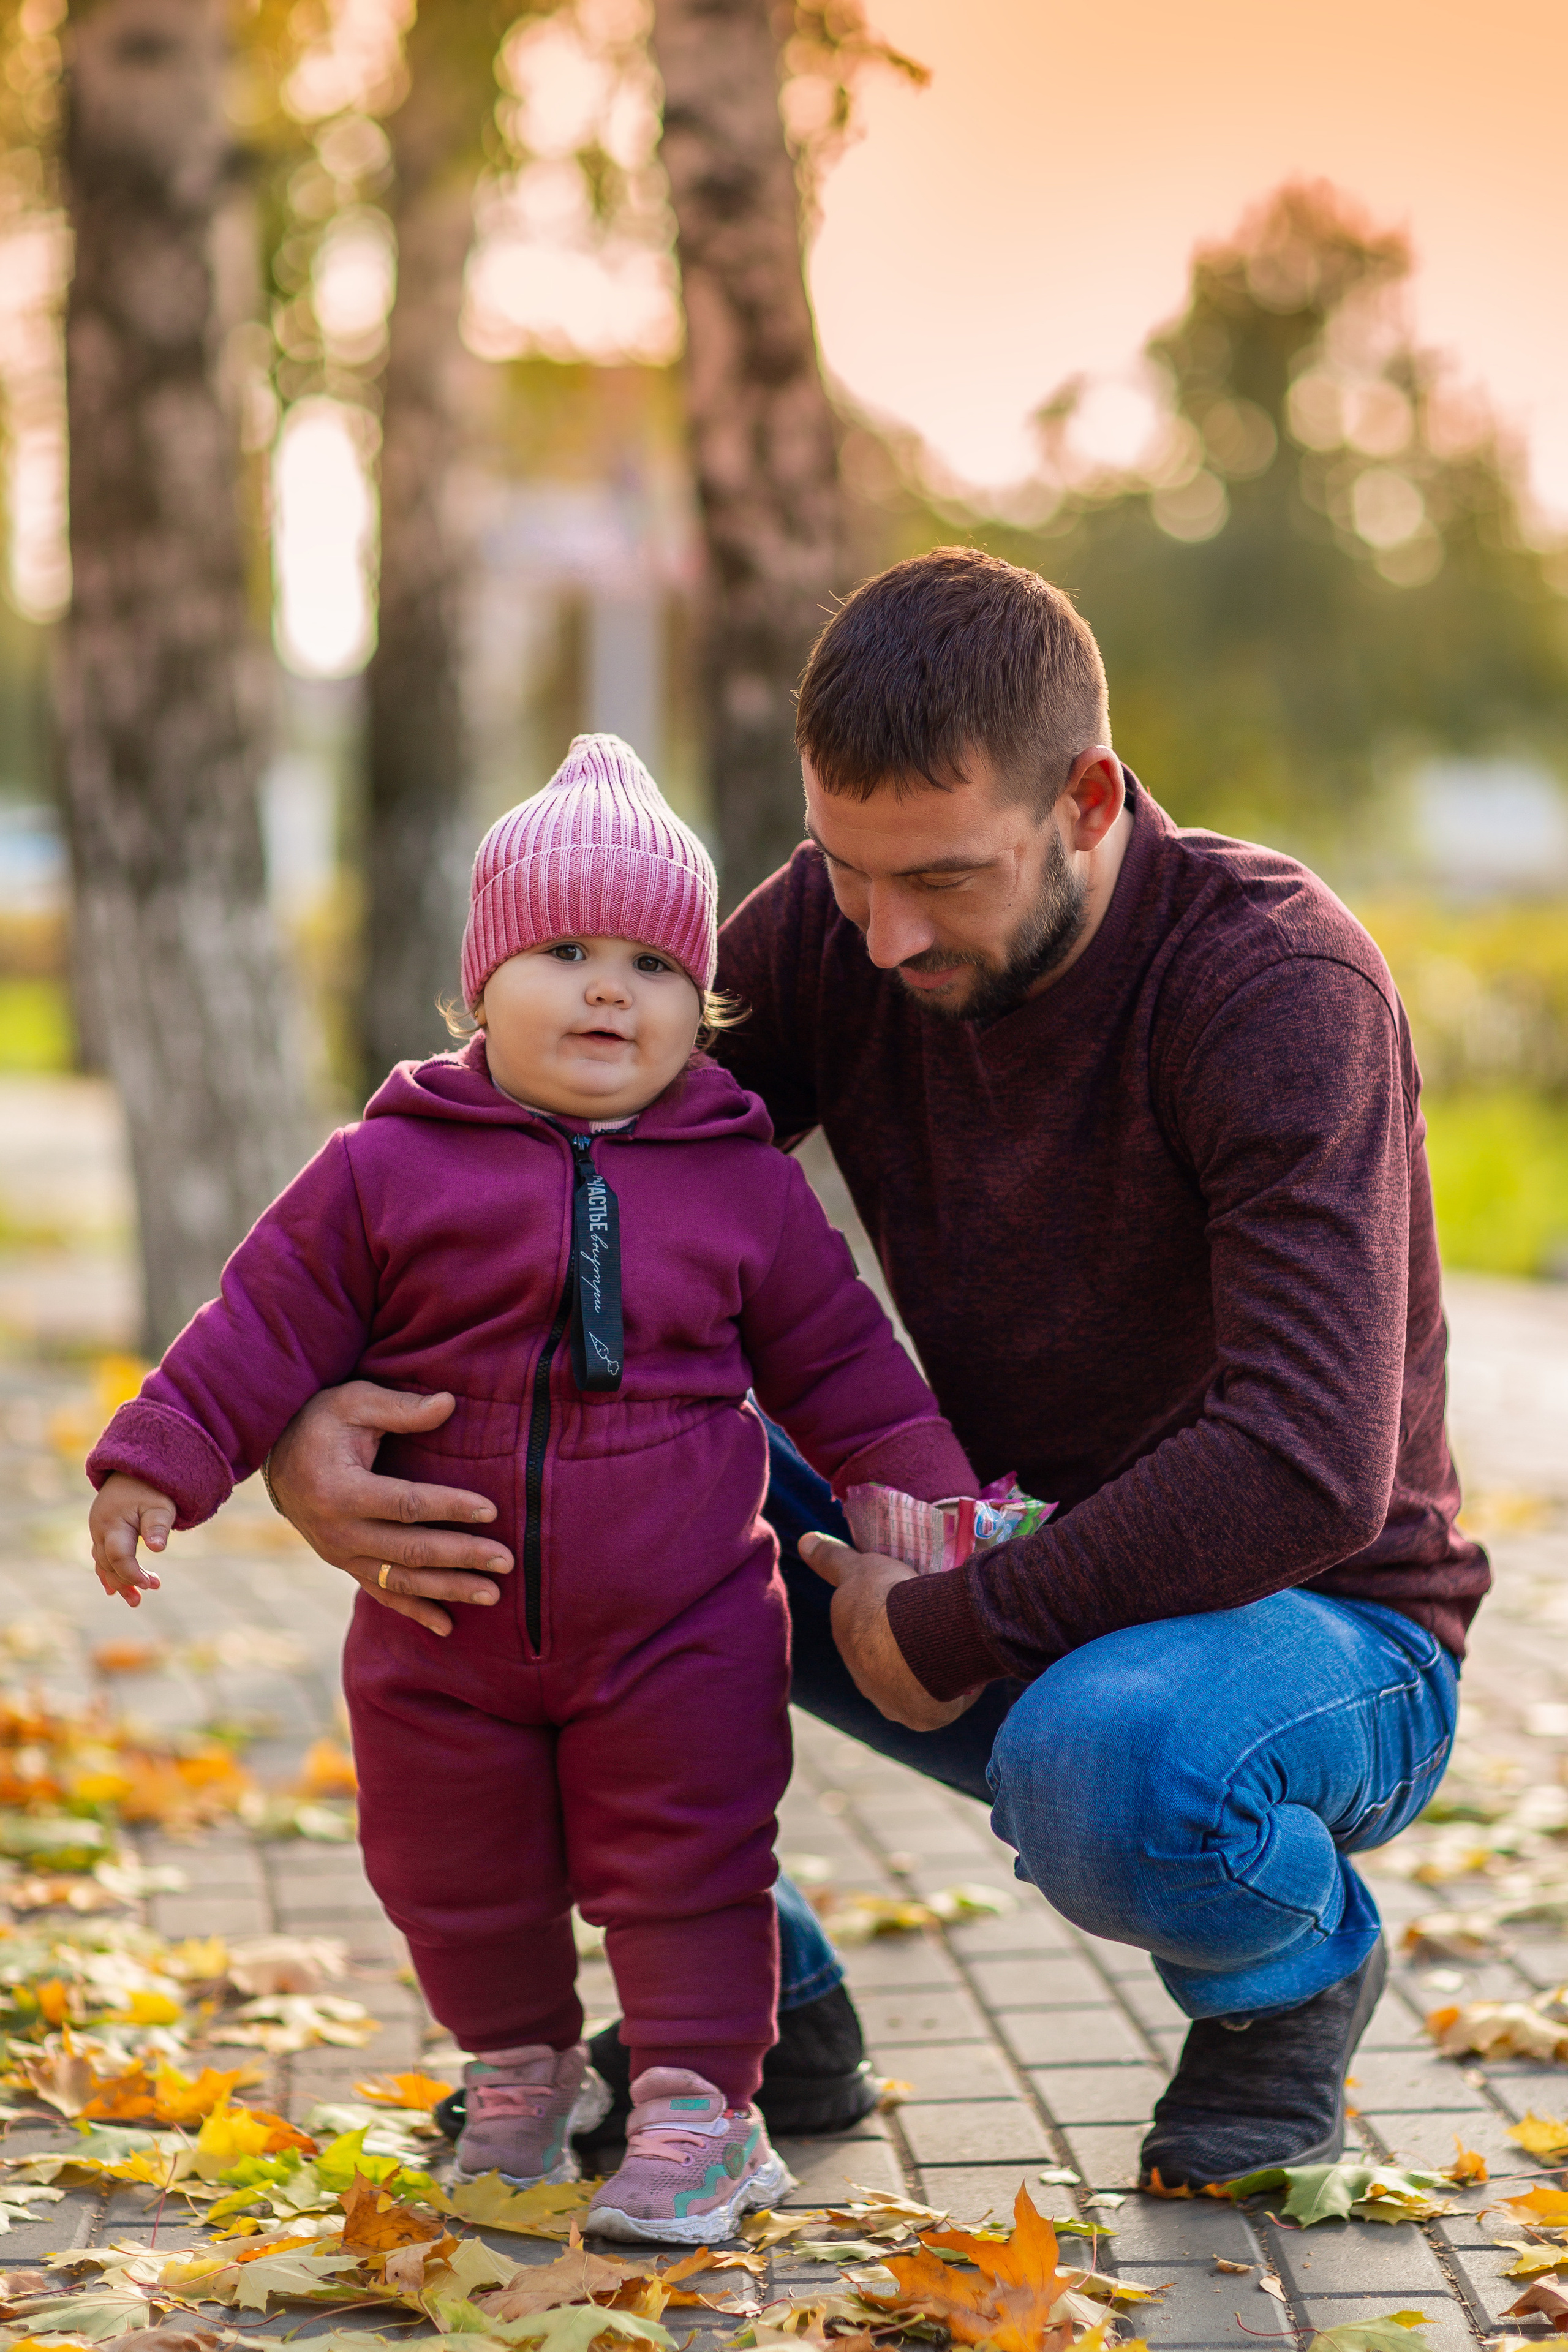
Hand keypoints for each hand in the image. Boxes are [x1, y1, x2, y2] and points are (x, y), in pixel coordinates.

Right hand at [90, 1473, 172, 1607]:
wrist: (132, 1471)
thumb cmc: (150, 1489)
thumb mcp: (160, 1505)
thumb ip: (158, 1526)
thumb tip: (158, 1548)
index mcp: (113, 1524)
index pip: (118, 1556)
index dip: (132, 1573)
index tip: (150, 1584)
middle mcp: (100, 1531)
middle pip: (109, 1564)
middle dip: (127, 1581)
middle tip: (151, 1590)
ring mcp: (98, 1533)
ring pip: (104, 1564)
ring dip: (119, 1582)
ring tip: (136, 1601)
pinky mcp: (102, 1534)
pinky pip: (102, 1559)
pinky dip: (109, 1574)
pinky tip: (113, 1590)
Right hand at [267, 1383, 514, 1637]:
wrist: (275, 1454)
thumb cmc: (320, 1422)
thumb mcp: (354, 1402)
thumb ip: (400, 1408)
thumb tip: (449, 1403)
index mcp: (340, 1491)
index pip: (405, 1504)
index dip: (449, 1508)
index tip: (491, 1510)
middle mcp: (338, 1532)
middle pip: (409, 1550)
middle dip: (461, 1557)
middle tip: (506, 1560)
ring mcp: (340, 1554)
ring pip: (400, 1580)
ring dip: (448, 1589)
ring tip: (492, 1594)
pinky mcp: (344, 1564)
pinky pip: (382, 1593)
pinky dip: (415, 1612)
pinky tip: (448, 1626)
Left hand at [798, 1533, 977, 1730]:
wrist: (921, 1641)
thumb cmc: (885, 1602)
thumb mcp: (859, 1570)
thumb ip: (833, 1560)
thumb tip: (805, 1541)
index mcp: (852, 1651)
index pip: (866, 1638)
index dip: (885, 1622)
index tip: (907, 1606)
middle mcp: (868, 1684)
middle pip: (891, 1665)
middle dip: (908, 1649)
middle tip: (936, 1623)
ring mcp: (895, 1703)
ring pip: (917, 1685)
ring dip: (932, 1670)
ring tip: (957, 1642)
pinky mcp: (925, 1717)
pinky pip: (943, 1701)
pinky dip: (955, 1687)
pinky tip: (967, 1667)